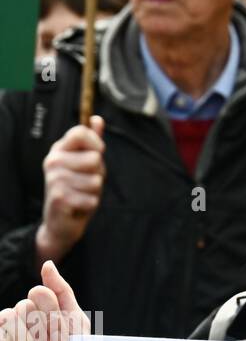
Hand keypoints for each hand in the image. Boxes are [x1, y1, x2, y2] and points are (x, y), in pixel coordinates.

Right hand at [0, 261, 90, 340]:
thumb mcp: (76, 321)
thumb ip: (62, 292)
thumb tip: (46, 264)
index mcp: (47, 302)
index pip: (40, 294)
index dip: (52, 320)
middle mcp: (27, 310)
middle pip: (24, 308)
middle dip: (40, 335)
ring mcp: (11, 324)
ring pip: (9, 318)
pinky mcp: (1, 338)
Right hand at [36, 116, 105, 262]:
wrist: (61, 221)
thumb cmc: (77, 188)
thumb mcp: (87, 163)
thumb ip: (92, 142)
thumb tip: (96, 119)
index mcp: (59, 150)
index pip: (79, 133)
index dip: (96, 142)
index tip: (98, 152)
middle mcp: (52, 162)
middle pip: (94, 158)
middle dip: (98, 173)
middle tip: (85, 182)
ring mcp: (54, 179)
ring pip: (96, 181)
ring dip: (94, 191)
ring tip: (81, 194)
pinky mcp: (59, 198)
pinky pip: (92, 198)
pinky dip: (90, 204)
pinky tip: (78, 206)